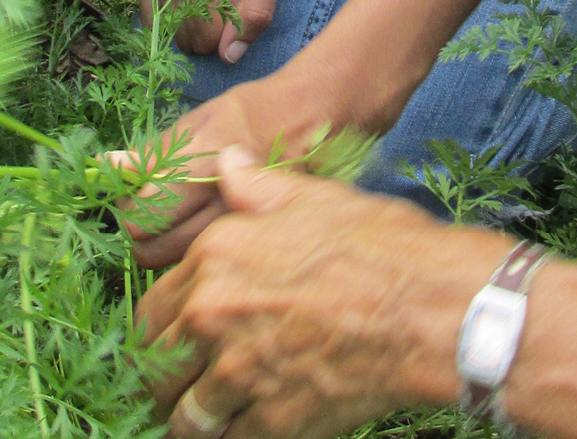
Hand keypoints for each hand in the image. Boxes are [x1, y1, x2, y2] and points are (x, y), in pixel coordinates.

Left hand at [116, 79, 321, 268]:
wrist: (312, 119)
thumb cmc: (250, 113)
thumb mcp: (199, 120)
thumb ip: (154, 152)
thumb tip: (106, 167)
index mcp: (201, 166)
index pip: (142, 214)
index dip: (129, 208)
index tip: (134, 196)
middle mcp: (221, 204)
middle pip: (152, 250)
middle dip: (141, 235)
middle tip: (150, 212)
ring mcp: (241, 229)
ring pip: (177, 266)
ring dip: (166, 248)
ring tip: (178, 221)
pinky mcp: (258, 244)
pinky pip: (209, 267)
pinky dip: (196, 258)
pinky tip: (205, 231)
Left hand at [140, 148, 494, 438]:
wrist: (426, 309)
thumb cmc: (377, 246)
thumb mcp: (313, 197)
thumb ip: (256, 186)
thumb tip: (227, 163)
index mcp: (214, 256)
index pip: (150, 310)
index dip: (158, 329)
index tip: (168, 340)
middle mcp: (213, 315)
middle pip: (155, 367)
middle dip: (162, 380)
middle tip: (177, 386)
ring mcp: (239, 373)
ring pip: (185, 417)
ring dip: (193, 419)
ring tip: (205, 419)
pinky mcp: (272, 423)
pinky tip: (243, 430)